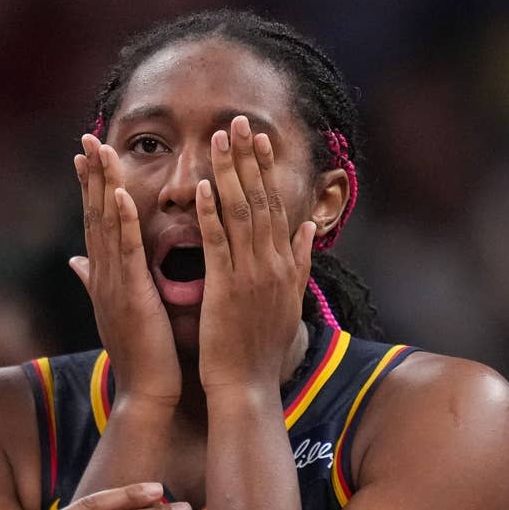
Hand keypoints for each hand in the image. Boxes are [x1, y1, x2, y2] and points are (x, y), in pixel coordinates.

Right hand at [70, 134, 180, 408]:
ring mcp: (114, 284)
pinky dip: (122, 223)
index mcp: (104, 275)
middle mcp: (103, 274)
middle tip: (86, 139)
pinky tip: (121, 196)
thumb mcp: (116, 308)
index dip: (90, 187)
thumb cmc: (140, 353)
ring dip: (103, 187)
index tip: (86, 155)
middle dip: (90, 176)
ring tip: (99, 153)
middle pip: (94, 215)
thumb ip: (96, 279)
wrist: (147, 393)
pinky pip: (126, 252)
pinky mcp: (132, 295)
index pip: (95, 221)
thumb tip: (74, 260)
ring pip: (105, 226)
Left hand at [195, 116, 315, 389]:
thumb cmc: (259, 348)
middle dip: (249, 158)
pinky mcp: (227, 288)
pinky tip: (204, 189)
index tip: (257, 137)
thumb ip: (296, 262)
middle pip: (261, 199)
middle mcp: (271, 263)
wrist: (248, 388)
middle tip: (240, 121)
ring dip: (230, 173)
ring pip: (241, 213)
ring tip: (220, 140)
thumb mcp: (287, 300)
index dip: (265, 169)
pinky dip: (212, 215)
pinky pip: (218, 245)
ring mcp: (251, 274)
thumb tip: (304, 229)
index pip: (275, 205)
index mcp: (283, 264)